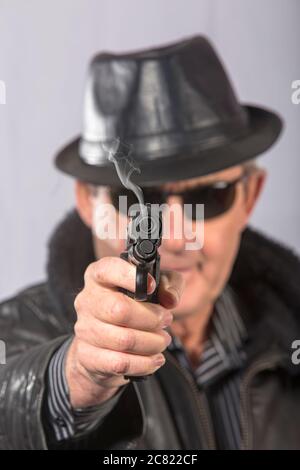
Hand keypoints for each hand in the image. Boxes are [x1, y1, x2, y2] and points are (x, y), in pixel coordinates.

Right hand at [65, 256, 183, 407]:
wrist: (104, 344)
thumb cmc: (133, 307)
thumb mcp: (154, 287)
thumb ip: (169, 284)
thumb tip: (170, 299)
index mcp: (99, 275)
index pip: (109, 269)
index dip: (131, 276)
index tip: (152, 285)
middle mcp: (87, 299)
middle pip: (120, 310)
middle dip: (151, 318)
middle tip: (166, 320)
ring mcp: (84, 328)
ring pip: (123, 340)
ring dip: (152, 343)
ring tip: (162, 341)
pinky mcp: (87, 355)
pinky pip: (120, 363)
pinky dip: (144, 363)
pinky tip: (154, 359)